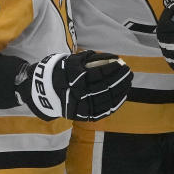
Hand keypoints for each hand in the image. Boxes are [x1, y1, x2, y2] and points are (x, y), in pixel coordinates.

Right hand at [17, 50, 132, 120]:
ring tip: (128, 82)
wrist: (43, 92)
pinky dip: (115, 103)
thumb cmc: (60, 72)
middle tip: (129, 72)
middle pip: (106, 86)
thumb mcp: (71, 60)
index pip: (100, 73)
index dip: (113, 68)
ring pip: (107, 100)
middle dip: (120, 79)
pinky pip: (103, 111)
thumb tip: (112, 58)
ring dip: (120, 90)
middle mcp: (79, 93)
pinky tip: (122, 96)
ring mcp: (82, 106)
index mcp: (75, 78)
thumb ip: (91, 58)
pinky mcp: (83, 115)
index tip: (122, 62)